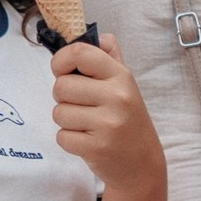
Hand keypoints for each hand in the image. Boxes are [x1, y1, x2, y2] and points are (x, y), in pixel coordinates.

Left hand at [52, 35, 164, 192]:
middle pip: (61, 86)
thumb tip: (97, 35)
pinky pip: (62, 137)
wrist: (142, 164)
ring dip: (66, 121)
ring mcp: (107, 124)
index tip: (62, 71)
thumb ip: (110, 58)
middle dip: (63, 98)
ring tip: (87, 126)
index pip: (80, 53)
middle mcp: (116, 97)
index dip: (61, 60)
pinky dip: (69, 140)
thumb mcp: (126, 85)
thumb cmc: (128, 120)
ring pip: (59, 113)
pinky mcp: (97, 148)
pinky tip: (87, 142)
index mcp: (121, 76)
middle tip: (82, 106)